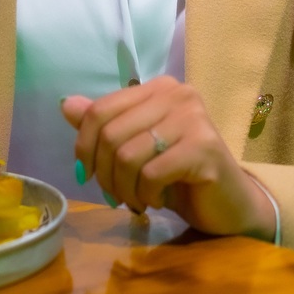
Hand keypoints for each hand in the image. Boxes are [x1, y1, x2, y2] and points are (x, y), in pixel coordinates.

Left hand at [62, 77, 276, 238]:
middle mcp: (177, 94)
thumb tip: (65, 104)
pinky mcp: (205, 148)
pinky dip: (146, 195)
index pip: (99, 110)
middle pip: (110, 134)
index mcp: (157, 88)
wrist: (228, 205)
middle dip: (105, 174)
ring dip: (125, 189)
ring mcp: (193, 118)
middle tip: (116, 196)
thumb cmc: (179, 176)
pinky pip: (151, 174)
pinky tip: (158, 201)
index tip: (86, 174)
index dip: (83, 146)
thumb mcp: (135, 149)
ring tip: (137, 200)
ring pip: (128, 156)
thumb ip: (104, 126)